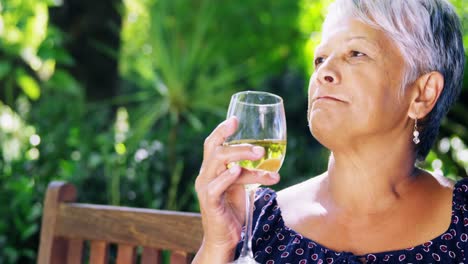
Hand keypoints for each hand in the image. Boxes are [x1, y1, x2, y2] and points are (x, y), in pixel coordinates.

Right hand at [194, 117, 279, 257]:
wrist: (224, 238)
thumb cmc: (233, 210)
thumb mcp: (241, 186)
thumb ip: (247, 171)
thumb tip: (267, 155)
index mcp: (211, 169)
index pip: (212, 143)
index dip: (222, 130)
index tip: (236, 119)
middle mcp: (205, 175)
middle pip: (215, 148)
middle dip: (238, 143)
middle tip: (260, 147)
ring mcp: (205, 188)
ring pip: (218, 162)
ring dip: (240, 155)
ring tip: (261, 157)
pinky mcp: (209, 202)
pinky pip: (215, 186)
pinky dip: (227, 176)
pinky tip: (239, 171)